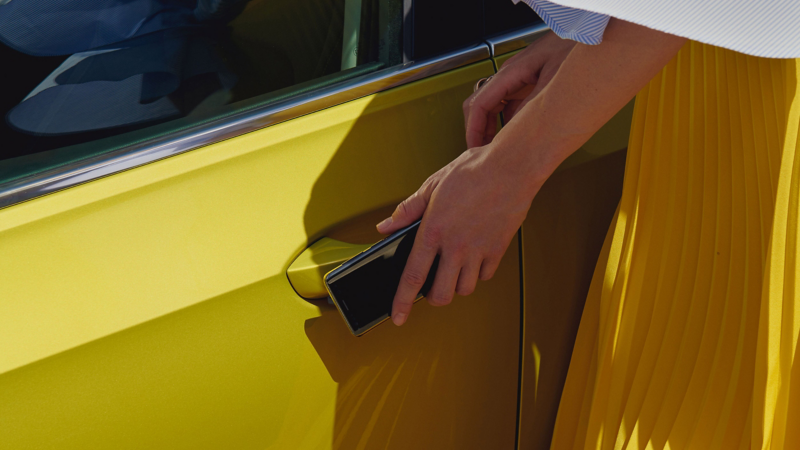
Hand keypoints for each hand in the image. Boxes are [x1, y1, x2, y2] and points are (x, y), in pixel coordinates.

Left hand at [376, 143, 541, 325]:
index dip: (402, 301)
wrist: (512, 167)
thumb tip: (385, 227)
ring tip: (454, 266)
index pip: (412, 276)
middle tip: (433, 286)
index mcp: (433, 231)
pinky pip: (486, 275)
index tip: (397, 317)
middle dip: (433, 297)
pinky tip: (474, 256)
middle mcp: (455, 246)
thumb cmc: (473, 171)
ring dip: (457, 284)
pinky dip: (478, 272)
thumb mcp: (432, 185)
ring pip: (464, 288)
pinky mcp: (497, 249)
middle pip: (440, 295)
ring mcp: (478, 250)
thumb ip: (407, 210)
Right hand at [463, 31, 575, 147]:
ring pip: (495, 107)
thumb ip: (530, 106)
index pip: (479, 105)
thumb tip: (514, 132)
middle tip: (483, 154)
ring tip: (496, 150)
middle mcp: (511, 75)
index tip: (474, 149)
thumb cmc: (576, 46)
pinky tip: (516, 137)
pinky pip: (512, 105)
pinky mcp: (531, 81)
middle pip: (482, 107)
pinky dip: (509, 123)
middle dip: (479, 132)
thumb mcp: (553, 82)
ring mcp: (520, 78)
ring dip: (493, 129)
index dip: (473, 130)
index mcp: (511, 72)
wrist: (594, 33)